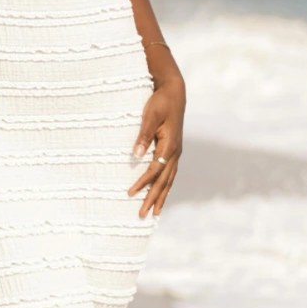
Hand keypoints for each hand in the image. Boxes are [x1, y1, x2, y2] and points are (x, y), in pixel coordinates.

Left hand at [128, 78, 184, 216]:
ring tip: (155, 212)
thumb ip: (144, 135)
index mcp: (169, 146)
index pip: (154, 170)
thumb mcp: (150, 116)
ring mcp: (176, 152)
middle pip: (164, 181)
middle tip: (143, 214)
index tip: (130, 193)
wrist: (174, 92)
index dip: (143, 183)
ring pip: (169, 180)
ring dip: (162, 196)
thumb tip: (136, 154)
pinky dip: (166, 186)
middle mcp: (175, 152)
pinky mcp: (174, 150)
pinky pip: (170, 173)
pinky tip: (162, 193)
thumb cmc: (160, 102)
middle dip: (153, 198)